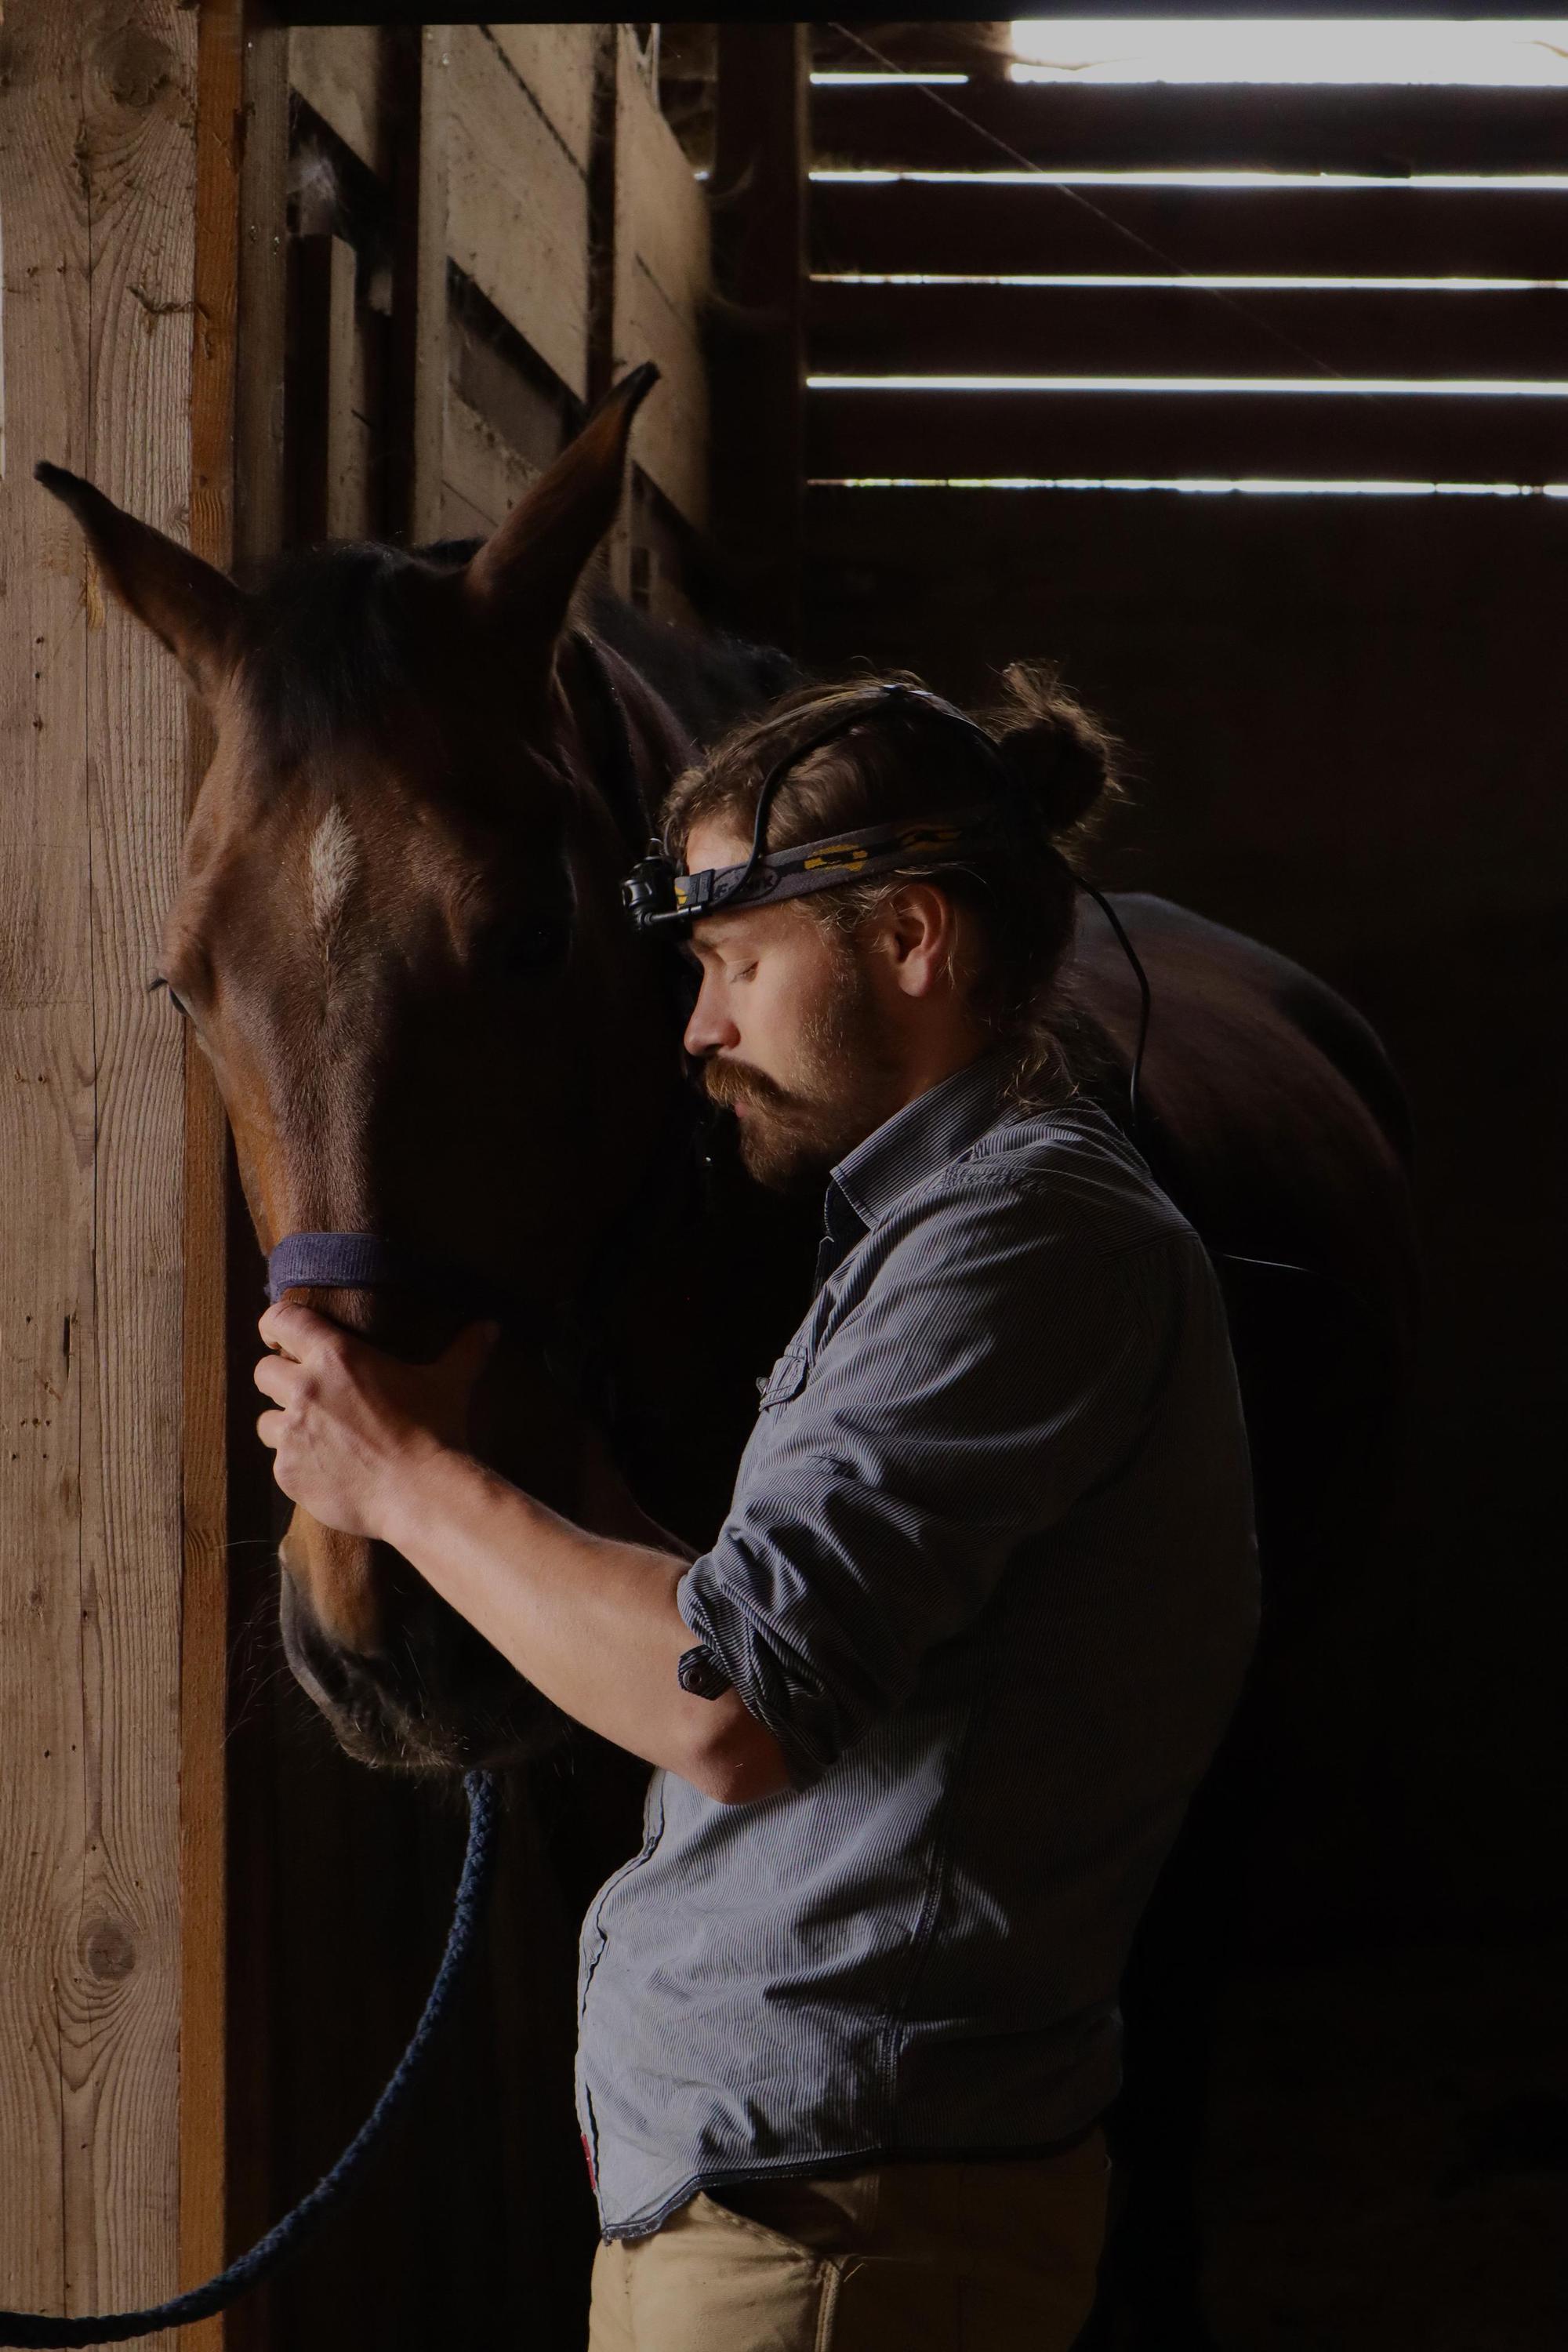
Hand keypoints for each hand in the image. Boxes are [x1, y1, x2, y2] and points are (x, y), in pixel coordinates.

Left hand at [254, 1301, 499, 1539]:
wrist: (422, 1494)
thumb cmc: (436, 1432)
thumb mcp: (449, 1383)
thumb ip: (465, 1350)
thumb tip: (491, 1326)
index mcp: (336, 1356)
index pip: (281, 1321)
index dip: (276, 1326)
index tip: (282, 1337)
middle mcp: (305, 1389)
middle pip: (263, 1371)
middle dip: (281, 1379)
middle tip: (308, 1394)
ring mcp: (292, 1433)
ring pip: (267, 1420)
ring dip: (285, 1425)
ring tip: (318, 1438)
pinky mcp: (287, 1472)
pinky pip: (279, 1461)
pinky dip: (297, 1464)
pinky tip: (328, 1470)